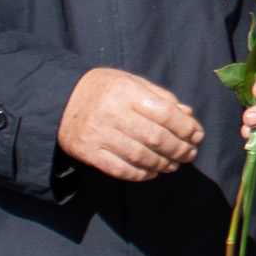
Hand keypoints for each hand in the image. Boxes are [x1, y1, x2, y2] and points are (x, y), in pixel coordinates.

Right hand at [58, 65, 206, 181]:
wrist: (59, 100)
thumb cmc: (103, 89)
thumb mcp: (131, 82)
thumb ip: (160, 97)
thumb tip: (188, 115)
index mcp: (126, 91)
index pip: (165, 113)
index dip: (186, 128)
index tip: (197, 135)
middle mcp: (111, 112)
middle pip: (155, 138)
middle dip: (179, 149)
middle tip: (189, 154)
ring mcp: (98, 134)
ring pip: (141, 157)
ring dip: (163, 164)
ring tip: (174, 164)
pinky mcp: (88, 152)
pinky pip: (121, 170)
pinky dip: (142, 174)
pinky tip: (152, 171)